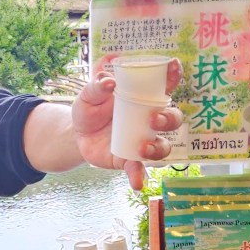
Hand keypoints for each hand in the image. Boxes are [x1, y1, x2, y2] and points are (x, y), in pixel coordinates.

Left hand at [70, 59, 183, 190]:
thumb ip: (96, 86)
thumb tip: (108, 81)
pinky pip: (139, 169)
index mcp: (142, 98)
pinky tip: (136, 183)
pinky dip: (139, 176)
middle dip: (169, 118)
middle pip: (173, 118)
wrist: (77, 135)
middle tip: (154, 119)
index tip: (173, 66)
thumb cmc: (89, 109)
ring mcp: (143, 140)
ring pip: (163, 145)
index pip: (164, 85)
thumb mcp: (88, 95)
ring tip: (144, 147)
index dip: (172, 75)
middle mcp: (149, 119)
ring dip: (159, 148)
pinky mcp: (130, 160)